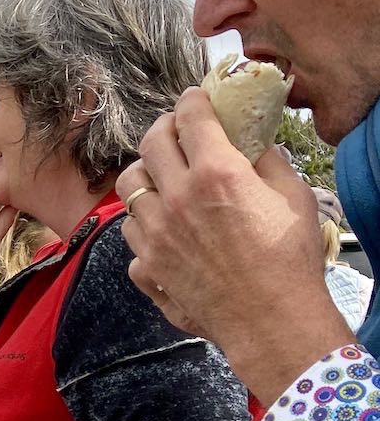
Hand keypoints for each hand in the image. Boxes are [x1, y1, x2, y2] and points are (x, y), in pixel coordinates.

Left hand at [119, 89, 348, 404]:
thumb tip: (252, 142)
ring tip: (162, 178)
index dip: (191, 101)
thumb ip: (267, 162)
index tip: (194, 99)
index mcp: (216, 174)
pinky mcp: (146, 266)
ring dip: (145, 175)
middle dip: (163, 129)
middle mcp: (176, 200)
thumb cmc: (288, 261)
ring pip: (128, 188)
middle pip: (150, 144)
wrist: (269, 321)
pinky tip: (161, 226)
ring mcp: (153, 235)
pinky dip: (142, 224)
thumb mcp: (292, 198)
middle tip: (176, 132)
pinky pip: (130, 233)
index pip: (189, 118)